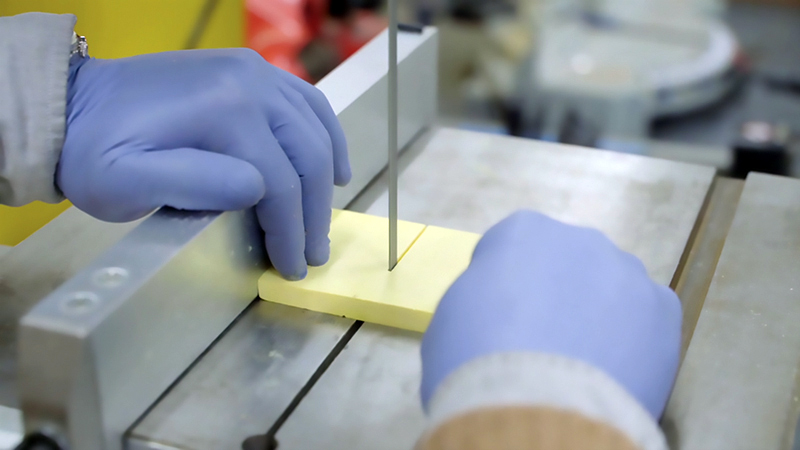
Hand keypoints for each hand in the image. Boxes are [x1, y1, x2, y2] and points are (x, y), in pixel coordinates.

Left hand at [59, 49, 350, 279]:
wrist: (72, 103)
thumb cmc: (93, 153)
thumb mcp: (123, 182)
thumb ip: (193, 184)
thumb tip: (259, 190)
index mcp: (223, 111)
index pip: (280, 182)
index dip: (291, 231)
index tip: (292, 266)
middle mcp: (249, 83)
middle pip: (308, 156)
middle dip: (315, 213)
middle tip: (311, 254)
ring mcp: (253, 70)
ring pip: (315, 130)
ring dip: (326, 178)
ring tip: (321, 220)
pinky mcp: (250, 69)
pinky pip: (306, 102)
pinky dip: (326, 135)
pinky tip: (331, 163)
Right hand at [420, 211, 681, 418]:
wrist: (535, 405)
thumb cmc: (477, 356)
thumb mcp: (454, 314)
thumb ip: (483, 293)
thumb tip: (500, 303)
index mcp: (523, 230)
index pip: (512, 249)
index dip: (503, 286)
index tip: (498, 317)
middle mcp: (580, 238)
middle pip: (567, 263)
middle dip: (557, 293)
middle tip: (544, 340)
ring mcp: (628, 271)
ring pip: (611, 287)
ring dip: (598, 312)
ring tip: (583, 360)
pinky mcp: (664, 310)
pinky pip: (646, 317)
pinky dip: (634, 337)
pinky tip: (615, 368)